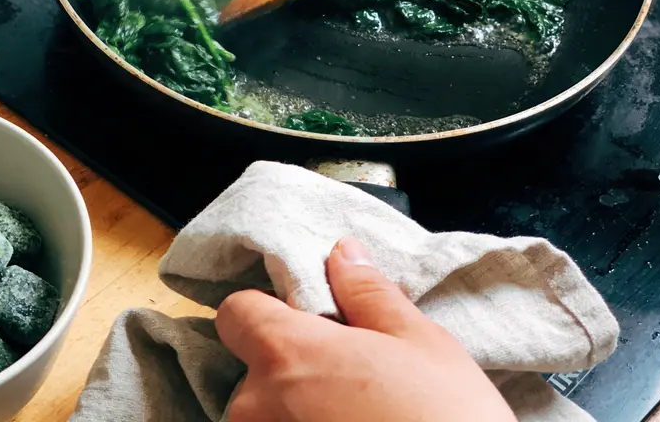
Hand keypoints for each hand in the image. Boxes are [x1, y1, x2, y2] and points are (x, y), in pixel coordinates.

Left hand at [215, 237, 516, 421]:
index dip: (268, 311)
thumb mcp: (422, 345)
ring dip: (297, 414)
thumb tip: (343, 254)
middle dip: (292, 372)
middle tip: (350, 382)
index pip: (236, 312)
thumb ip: (368, 294)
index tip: (305, 322)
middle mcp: (256, 406)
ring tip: (357, 419)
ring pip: (265, 417)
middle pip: (254, 371)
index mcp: (286, 353)